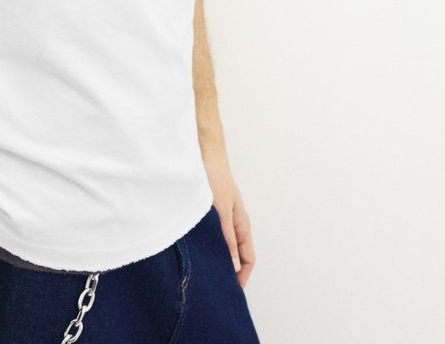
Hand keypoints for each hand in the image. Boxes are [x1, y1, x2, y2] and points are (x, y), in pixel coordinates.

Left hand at [202, 150, 254, 287]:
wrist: (203, 153)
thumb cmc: (215, 177)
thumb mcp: (221, 210)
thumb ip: (226, 237)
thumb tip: (233, 265)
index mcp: (242, 224)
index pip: (248, 258)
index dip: (242, 276)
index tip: (232, 291)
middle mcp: (234, 223)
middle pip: (236, 254)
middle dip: (230, 271)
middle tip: (217, 287)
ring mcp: (222, 217)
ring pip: (224, 245)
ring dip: (218, 258)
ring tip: (205, 272)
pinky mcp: (210, 212)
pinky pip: (212, 235)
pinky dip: (208, 245)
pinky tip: (196, 250)